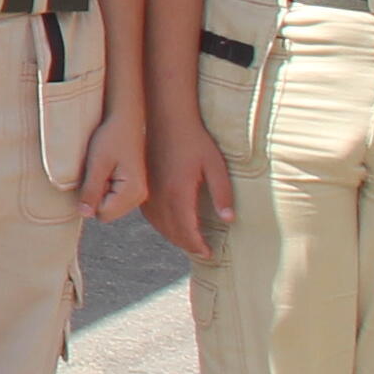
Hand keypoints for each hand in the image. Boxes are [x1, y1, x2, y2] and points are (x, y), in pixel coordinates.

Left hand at [73, 109, 146, 223]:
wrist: (126, 120)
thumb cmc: (111, 138)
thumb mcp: (97, 164)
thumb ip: (91, 190)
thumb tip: (85, 214)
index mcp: (133, 192)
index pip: (102, 214)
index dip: (90, 198)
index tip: (95, 175)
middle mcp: (140, 196)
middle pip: (106, 213)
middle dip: (97, 196)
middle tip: (100, 171)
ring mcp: (139, 193)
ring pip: (109, 206)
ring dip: (102, 191)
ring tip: (105, 169)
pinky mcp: (135, 188)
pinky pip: (114, 198)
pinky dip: (107, 187)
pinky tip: (110, 170)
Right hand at [148, 118, 230, 262]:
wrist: (167, 120)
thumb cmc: (195, 141)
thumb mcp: (215, 166)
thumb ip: (222, 193)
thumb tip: (229, 219)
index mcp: (179, 193)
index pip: (188, 231)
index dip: (198, 246)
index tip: (209, 253)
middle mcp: (160, 197)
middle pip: (173, 233)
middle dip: (188, 245)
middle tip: (202, 252)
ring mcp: (149, 193)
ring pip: (160, 226)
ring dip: (175, 238)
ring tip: (190, 242)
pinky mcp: (144, 187)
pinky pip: (151, 216)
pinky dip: (162, 227)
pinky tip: (172, 226)